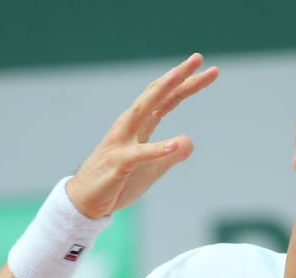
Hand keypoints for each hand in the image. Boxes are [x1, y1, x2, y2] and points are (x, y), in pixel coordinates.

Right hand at [66, 53, 219, 217]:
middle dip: (177, 76)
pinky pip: (139, 155)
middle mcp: (129, 127)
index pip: (167, 99)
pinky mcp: (118, 164)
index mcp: (139, 126)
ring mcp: (122, 143)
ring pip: (142, 111)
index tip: (209, 70)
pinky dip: (157, 149)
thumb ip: (171, 155)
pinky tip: (176, 143)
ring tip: (179, 77)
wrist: (86, 202)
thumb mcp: (153, 169)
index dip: (187, 84)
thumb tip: (188, 142)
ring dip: (161, 92)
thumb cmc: (118, 182)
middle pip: (156, 95)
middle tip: (198, 57)